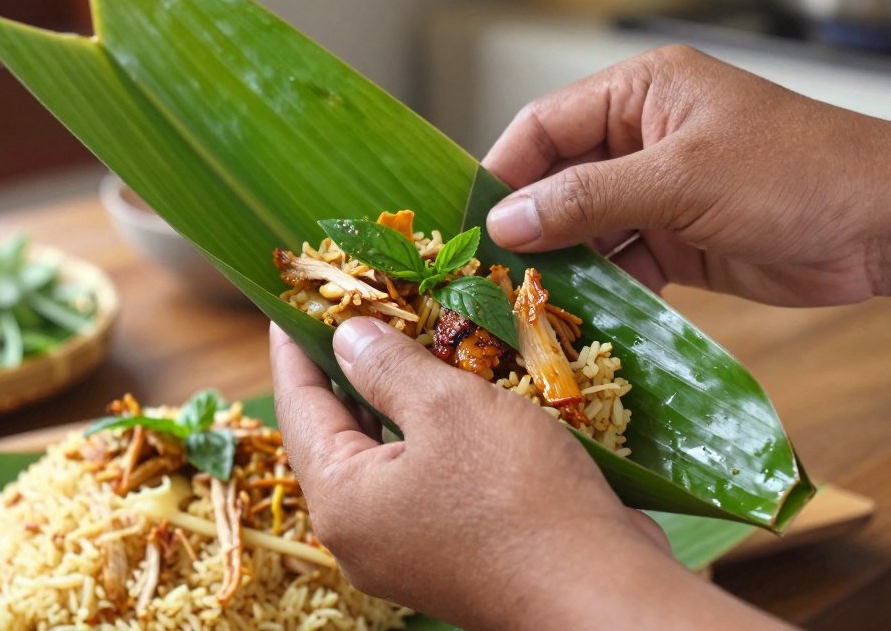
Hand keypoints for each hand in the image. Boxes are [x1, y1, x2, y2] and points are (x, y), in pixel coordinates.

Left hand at [271, 317, 786, 629]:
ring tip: (407, 334)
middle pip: (337, 432)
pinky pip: (423, 477)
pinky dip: (430, 432)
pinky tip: (454, 391)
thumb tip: (347, 337)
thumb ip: (388, 366)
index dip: (294, 346)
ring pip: (384, 454)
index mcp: (342, 500)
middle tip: (356, 306)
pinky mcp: (451, 551)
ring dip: (395, 396)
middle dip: (348, 366)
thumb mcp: (448, 408)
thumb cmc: (518, 496)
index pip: (299, 407)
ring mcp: (406, 547)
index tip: (289, 299)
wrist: (601, 592)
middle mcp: (361, 533)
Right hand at [482, 45, 890, 306]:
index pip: (546, 125)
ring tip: (525, 304)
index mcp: (640, 92)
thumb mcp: (680, 179)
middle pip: (561, 179)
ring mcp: (662, 191)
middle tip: (489, 273)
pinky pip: (623, 263)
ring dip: (564, 264)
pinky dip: (604, 289)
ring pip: (588, 227)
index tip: (470, 220)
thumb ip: (588, 199)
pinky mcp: (680, 240)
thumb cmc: (793, 174)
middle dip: (530, 225)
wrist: (885, 225)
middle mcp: (643, 136)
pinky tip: (579, 318)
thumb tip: (507, 221)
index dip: (505, 170)